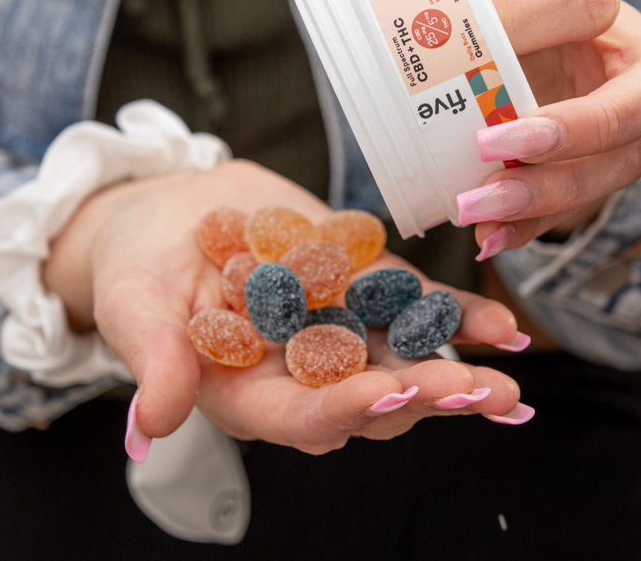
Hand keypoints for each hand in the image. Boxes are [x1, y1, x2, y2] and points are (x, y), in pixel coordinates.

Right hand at [43, 160, 528, 459]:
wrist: (168, 213)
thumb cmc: (137, 267)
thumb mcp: (134, 307)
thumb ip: (154, 362)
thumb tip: (149, 427)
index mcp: (247, 395)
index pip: (302, 416)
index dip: (346, 408)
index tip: (389, 391)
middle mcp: (301, 374)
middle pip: (368, 398)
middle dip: (423, 396)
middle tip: (475, 390)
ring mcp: (337, 331)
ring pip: (403, 358)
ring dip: (457, 371)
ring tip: (506, 377)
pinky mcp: (359, 288)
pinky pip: (413, 307)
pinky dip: (456, 316)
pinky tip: (502, 329)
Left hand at [383, 0, 640, 257]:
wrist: (499, 47)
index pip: (593, 5)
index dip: (544, 26)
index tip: (479, 53)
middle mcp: (628, 61)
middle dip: (580, 128)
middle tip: (500, 147)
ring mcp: (622, 124)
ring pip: (620, 167)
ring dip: (551, 194)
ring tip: (477, 215)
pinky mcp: (597, 170)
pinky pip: (583, 206)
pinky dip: (538, 226)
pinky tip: (490, 243)